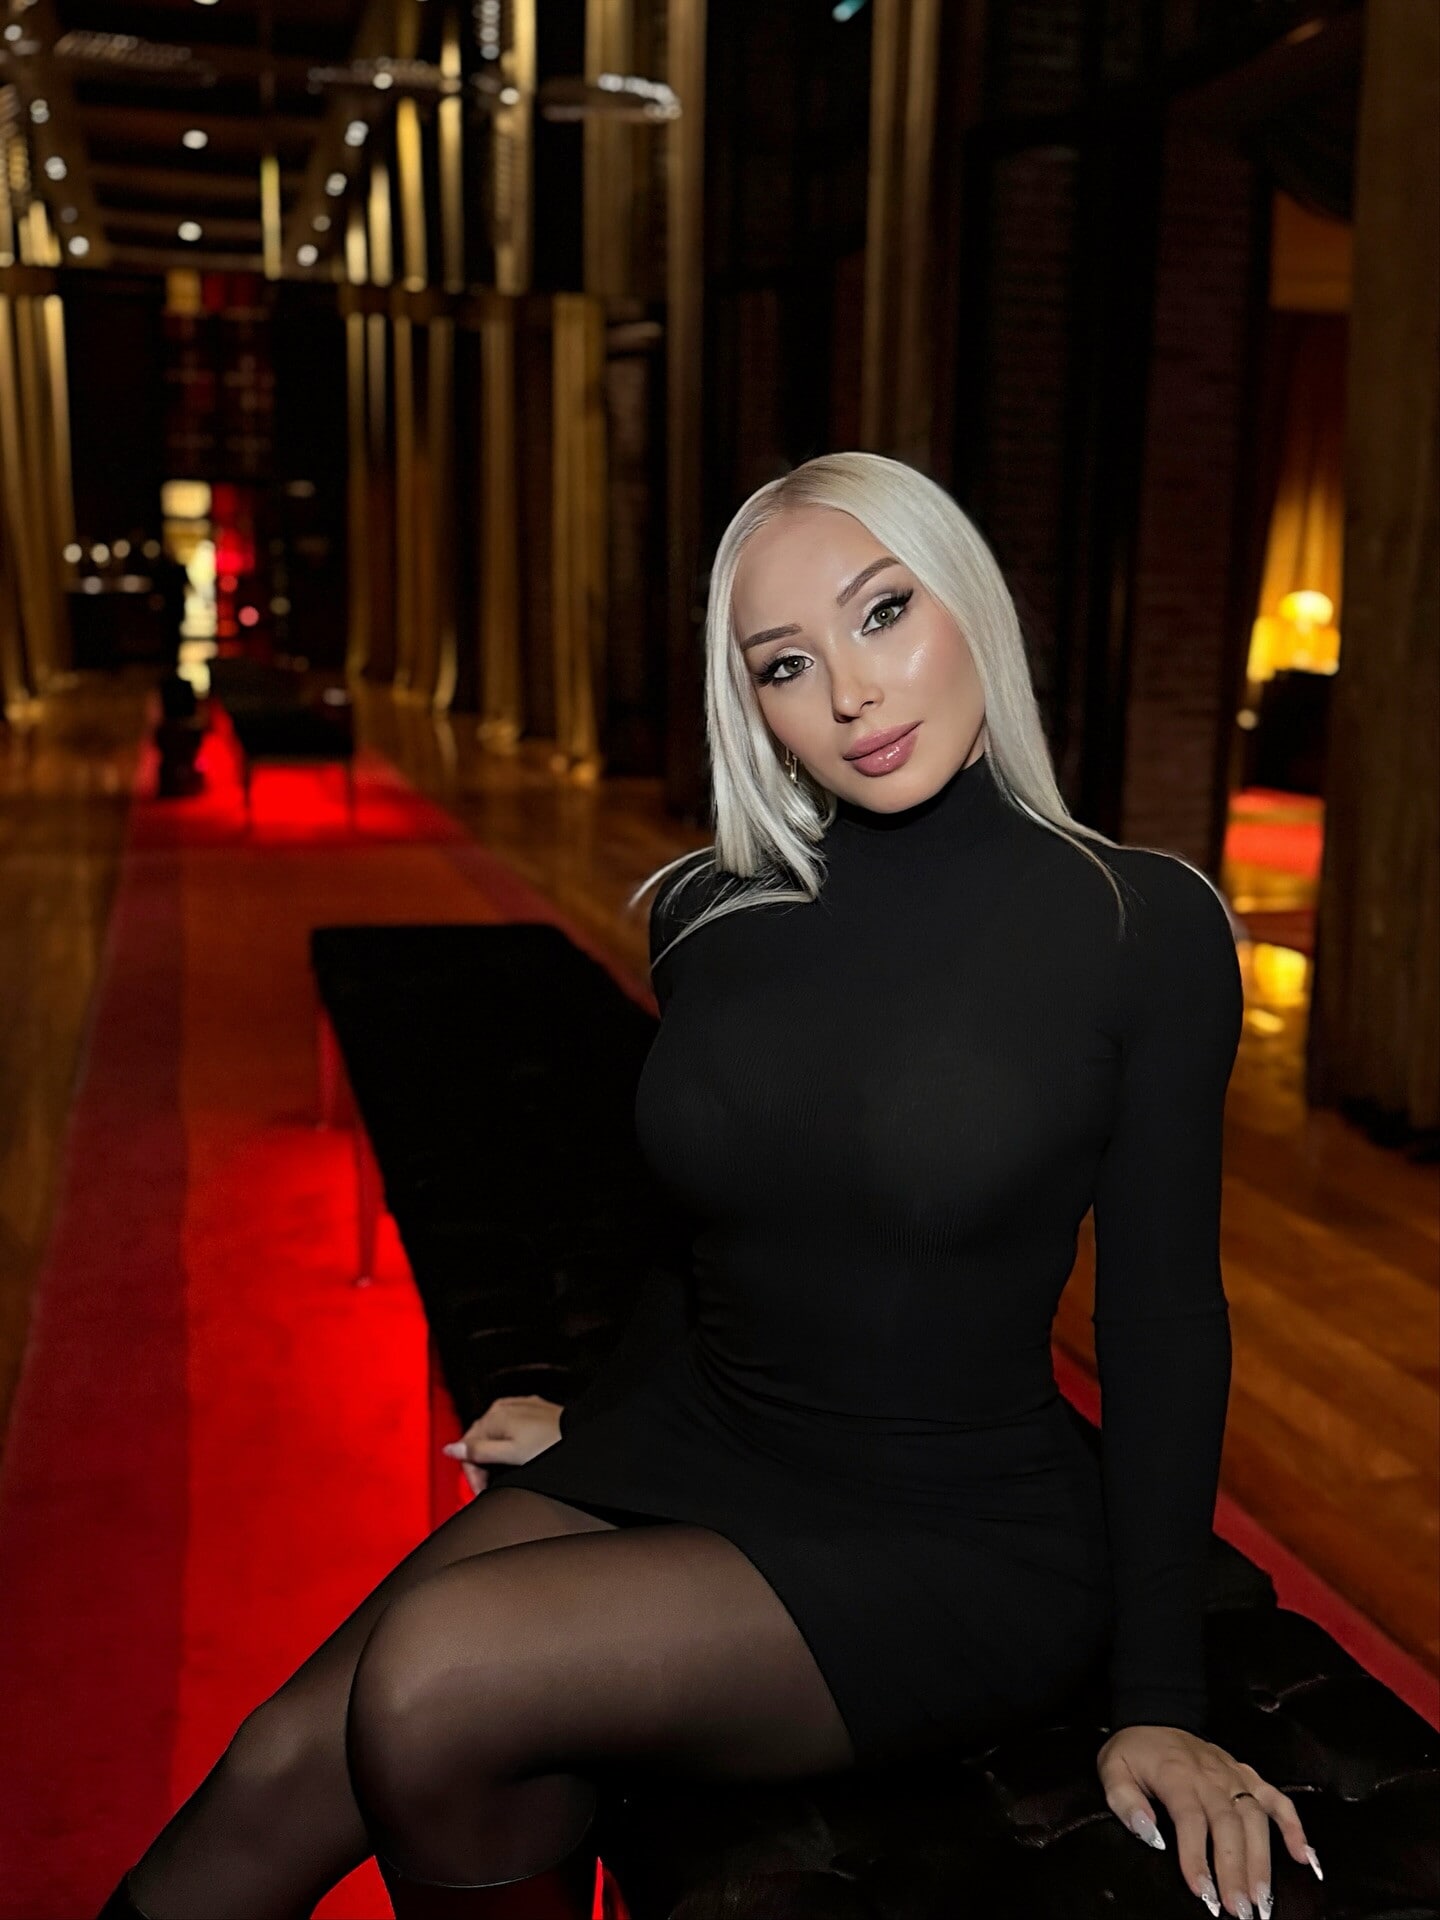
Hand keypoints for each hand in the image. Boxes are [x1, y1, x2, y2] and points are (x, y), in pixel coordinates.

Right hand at [441, 1395, 563, 1493]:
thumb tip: (450, 1449)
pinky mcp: (533, 1411)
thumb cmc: (550, 1444)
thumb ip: (478, 1452)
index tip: (479, 1490)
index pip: (467, 1446)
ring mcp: (519, 1407)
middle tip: (489, 1488)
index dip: (471, 1473)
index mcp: (494, 1415)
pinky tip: (518, 1458)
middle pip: (480, 1440)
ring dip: (495, 1457)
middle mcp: (504, 1406)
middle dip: (482, 1466)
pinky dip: (509, 1446)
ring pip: (495, 1435)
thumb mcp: (509, 1455)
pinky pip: (512, 1429)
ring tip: (504, 1476)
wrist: (580, 1436)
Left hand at [1098, 1724, 1321, 1918]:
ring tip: (1263, 1899)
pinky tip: (1304, 1857)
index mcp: (1176, 1774)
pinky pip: (1277, 1799)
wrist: (1154, 1714)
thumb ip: (1125, 1801)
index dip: (1196, 1857)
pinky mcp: (1247, 1775)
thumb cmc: (1135, 1749)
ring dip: (1263, 1860)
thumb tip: (1147, 1832)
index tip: (1203, 1892)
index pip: (1190, 1819)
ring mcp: (1233, 1775)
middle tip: (1240, 1909)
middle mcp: (1210, 1775)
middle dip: (1236, 1870)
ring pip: (1255, 1817)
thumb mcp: (1113, 1769)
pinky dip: (1294, 1826)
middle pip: (1229, 1824)